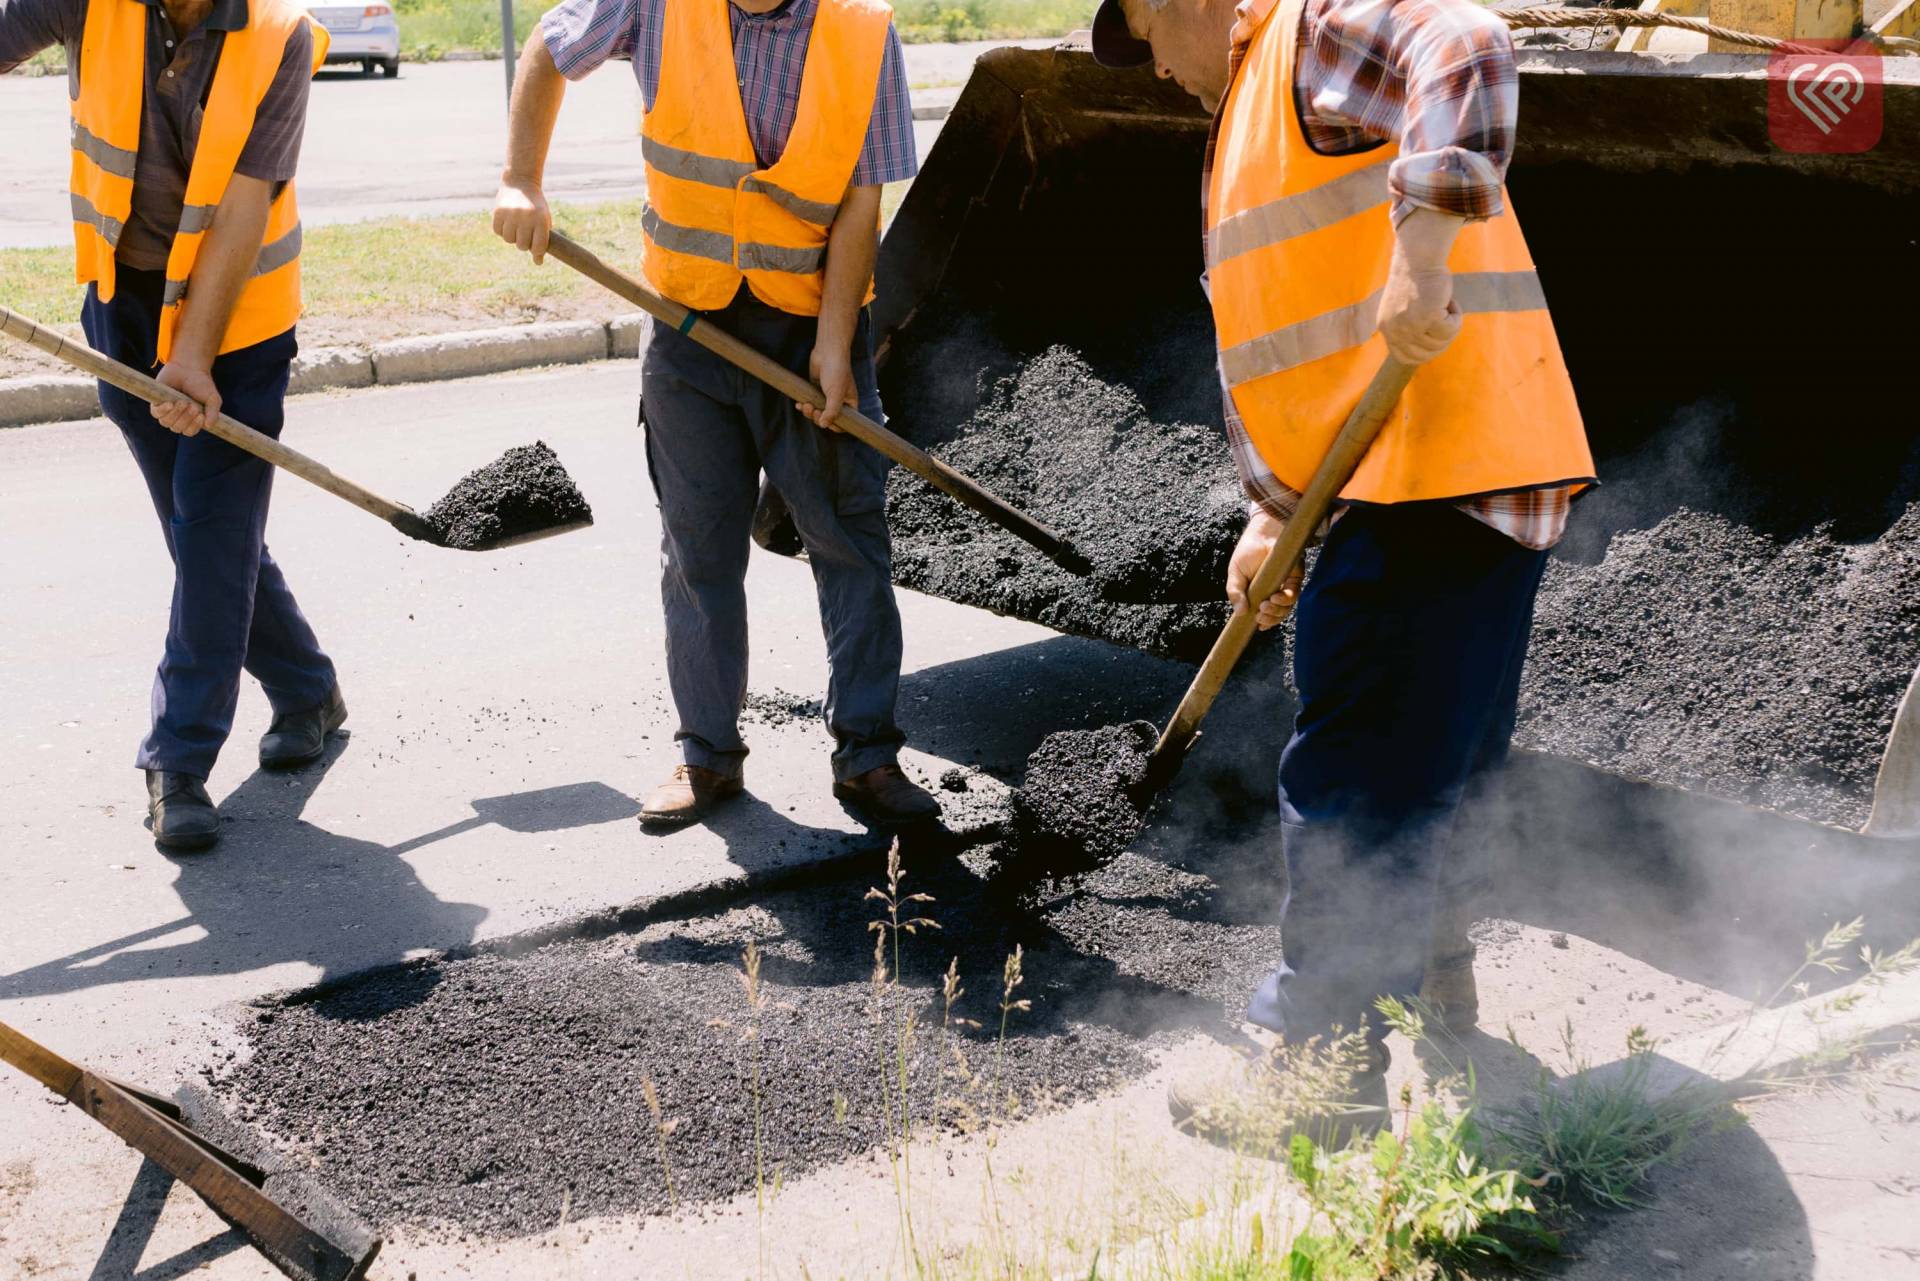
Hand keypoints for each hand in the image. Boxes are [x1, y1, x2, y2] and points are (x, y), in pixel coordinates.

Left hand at [152, 359, 218, 436]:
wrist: (188, 368)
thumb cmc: (201, 384)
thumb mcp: (213, 399)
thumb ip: (213, 413)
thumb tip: (208, 426)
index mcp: (191, 420)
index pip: (189, 431)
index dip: (194, 426)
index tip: (201, 416)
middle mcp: (177, 418)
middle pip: (177, 428)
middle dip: (186, 418)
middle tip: (193, 405)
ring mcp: (166, 411)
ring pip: (166, 422)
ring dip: (175, 414)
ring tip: (183, 401)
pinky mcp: (156, 403)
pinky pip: (156, 414)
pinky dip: (163, 410)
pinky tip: (170, 404)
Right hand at [493, 179, 551, 262]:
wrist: (521, 183)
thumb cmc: (535, 207)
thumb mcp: (543, 221)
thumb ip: (542, 241)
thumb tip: (538, 263)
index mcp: (540, 220)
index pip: (538, 248)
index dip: (537, 250)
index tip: (536, 245)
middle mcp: (525, 217)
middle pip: (522, 246)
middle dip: (524, 243)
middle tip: (525, 232)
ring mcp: (511, 214)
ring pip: (509, 240)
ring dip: (512, 236)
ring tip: (516, 225)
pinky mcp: (498, 212)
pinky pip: (498, 232)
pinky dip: (502, 230)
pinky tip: (507, 221)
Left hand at [802, 342, 852, 430]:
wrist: (828, 350)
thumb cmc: (837, 370)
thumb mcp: (836, 394)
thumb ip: (831, 412)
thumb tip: (823, 425)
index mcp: (850, 404)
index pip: (844, 423)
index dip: (834, 426)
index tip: (825, 423)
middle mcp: (839, 401)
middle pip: (828, 419)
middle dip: (817, 417)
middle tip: (812, 410)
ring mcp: (827, 396)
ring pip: (817, 412)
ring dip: (809, 412)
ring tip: (804, 405)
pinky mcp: (816, 390)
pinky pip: (810, 403)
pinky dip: (804, 405)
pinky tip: (798, 404)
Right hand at [1226, 509, 1301, 630]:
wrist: (1261, 532)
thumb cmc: (1247, 552)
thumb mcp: (1235, 574)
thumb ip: (1235, 592)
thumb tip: (1239, 613)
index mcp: (1259, 594)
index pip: (1264, 614)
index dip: (1264, 623)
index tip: (1257, 626)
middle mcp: (1273, 592)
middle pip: (1277, 614)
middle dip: (1269, 619)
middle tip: (1259, 616)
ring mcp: (1284, 585)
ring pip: (1286, 607)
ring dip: (1276, 612)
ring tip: (1264, 607)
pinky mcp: (1295, 577)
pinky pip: (1293, 594)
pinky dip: (1285, 600)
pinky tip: (1275, 598)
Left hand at [1376, 243, 1461, 365]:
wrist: (1419, 256)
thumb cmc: (1418, 280)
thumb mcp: (1406, 310)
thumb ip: (1410, 330)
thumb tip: (1428, 351)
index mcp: (1386, 329)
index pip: (1405, 358)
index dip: (1425, 353)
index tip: (1437, 339)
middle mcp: (1394, 330)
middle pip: (1427, 354)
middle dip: (1442, 340)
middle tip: (1446, 318)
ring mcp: (1409, 325)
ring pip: (1441, 343)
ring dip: (1450, 325)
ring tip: (1444, 304)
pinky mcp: (1427, 316)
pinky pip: (1451, 330)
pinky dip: (1456, 316)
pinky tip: (1449, 301)